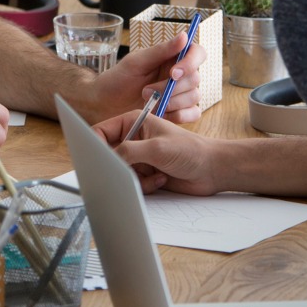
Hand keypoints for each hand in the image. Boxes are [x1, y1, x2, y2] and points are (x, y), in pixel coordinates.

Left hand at [88, 32, 205, 124]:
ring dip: (172, 101)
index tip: (173, 73)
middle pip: (195, 78)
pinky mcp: (177, 112)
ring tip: (148, 102)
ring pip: (194, 96)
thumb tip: (184, 36)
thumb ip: (161, 50)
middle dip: (172, 87)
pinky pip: (193, 114)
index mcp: (171, 58)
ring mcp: (179, 94)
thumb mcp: (135, 62)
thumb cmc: (117, 80)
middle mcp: (179, 75)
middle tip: (146, 92)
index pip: (197, 53)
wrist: (104, 106)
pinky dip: (180, 115)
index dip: (191, 62)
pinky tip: (162, 114)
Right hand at [91, 112, 223, 195]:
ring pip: (120, 172)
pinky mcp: (146, 173)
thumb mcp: (156, 148)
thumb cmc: (191, 151)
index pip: (102, 131)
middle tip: (131, 170)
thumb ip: (128, 151)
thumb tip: (106, 159)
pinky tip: (161, 179)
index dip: (95, 145)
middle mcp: (134, 138)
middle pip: (109, 154)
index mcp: (134, 122)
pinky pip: (132, 183)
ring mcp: (140, 157)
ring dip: (136, 177)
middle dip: (120, 166)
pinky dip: (145, 184)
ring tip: (156, 174)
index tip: (95, 159)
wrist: (212, 170)